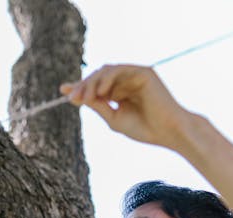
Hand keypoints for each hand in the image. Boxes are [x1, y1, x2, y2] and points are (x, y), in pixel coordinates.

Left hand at [60, 64, 193, 149]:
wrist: (168, 132)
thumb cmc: (144, 129)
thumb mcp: (114, 117)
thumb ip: (97, 105)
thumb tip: (75, 97)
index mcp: (120, 93)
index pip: (97, 86)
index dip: (80, 87)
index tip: (63, 90)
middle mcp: (127, 82)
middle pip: (98, 77)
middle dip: (84, 86)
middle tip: (73, 98)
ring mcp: (135, 75)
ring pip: (106, 71)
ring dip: (93, 83)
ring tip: (86, 97)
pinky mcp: (143, 72)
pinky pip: (119, 70)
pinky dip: (107, 78)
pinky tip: (101, 91)